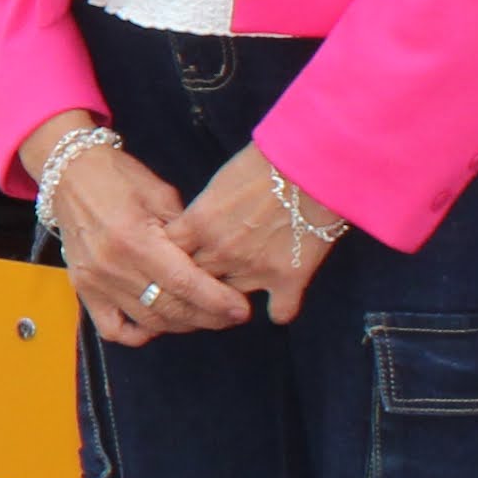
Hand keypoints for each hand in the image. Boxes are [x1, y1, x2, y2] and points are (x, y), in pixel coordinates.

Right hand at [43, 133, 245, 347]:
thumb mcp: (161, 195)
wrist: (69, 174)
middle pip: (170, 308)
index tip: (241, 309)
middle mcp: (113, 266)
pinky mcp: (83, 290)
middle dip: (208, 317)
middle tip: (231, 315)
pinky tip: (158, 324)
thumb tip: (214, 264)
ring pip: (148, 322)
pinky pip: (113, 329)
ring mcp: (95, 282)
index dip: (217, 301)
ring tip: (204, 317)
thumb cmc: (119, 177)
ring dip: (182, 325)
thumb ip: (186, 233)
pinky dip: (139, 334)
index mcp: (135, 238)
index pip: (184, 283)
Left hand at [165, 141, 345, 326]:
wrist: (311, 164)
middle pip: (193, 283)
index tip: (174, 266)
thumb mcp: (219, 184)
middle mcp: (220, 252)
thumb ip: (201, 214)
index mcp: (198, 224)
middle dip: (195, 286)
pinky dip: (280, 309)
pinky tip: (279, 303)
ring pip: (229, 302)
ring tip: (235, 298)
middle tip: (203, 286)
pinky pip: (279, 312)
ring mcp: (254, 269)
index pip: (166, 257)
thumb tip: (191, 230)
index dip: (168, 264)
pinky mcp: (289, 278)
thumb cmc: (263, 164)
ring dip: (231, 300)